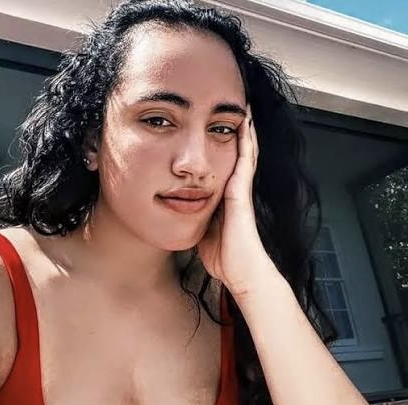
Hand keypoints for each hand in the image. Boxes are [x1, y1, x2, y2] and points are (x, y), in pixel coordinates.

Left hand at [197, 104, 274, 302]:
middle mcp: (236, 191)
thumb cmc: (224, 257)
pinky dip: (246, 142)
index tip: (216, 129)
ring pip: (245, 153)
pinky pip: (246, 162)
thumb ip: (197, 220)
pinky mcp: (242, 193)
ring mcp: (241, 191)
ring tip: (243, 108)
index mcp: (226, 199)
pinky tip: (245, 123)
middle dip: (236, 134)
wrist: (241, 273)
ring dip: (244, 131)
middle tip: (234, 109)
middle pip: (237, 155)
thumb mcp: (203, 234)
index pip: (225, 167)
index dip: (223, 148)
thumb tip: (181, 216)